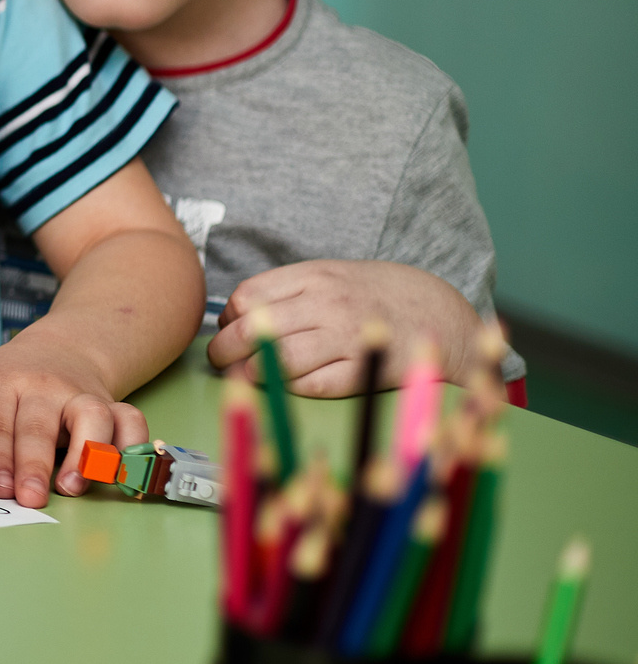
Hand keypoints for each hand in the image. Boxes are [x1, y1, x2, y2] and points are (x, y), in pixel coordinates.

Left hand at [0, 329, 144, 506]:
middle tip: (30, 498)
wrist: (57, 350)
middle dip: (33, 464)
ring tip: (73, 486)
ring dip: (85, 453)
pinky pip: (130, 420)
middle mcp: (42, 387)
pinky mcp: (111, 404)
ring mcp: (80, 394)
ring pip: (90, 416)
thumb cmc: (2, 383)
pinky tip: (117, 473)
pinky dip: (131, 445)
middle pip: (38, 424)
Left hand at [206, 261, 481, 397]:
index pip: (249, 296)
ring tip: (244, 375)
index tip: (228, 328)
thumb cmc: (379, 296)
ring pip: (278, 358)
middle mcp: (328, 303)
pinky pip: (313, 384)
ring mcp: (347, 337)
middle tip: (220, 360)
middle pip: (254, 328)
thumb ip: (291, 289)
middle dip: (226, 349)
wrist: (443, 315)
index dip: (230, 317)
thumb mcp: (334, 275)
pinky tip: (282, 386)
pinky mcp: (365, 370)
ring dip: (251, 371)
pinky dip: (290, 388)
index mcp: (315, 275)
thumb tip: (237, 312)